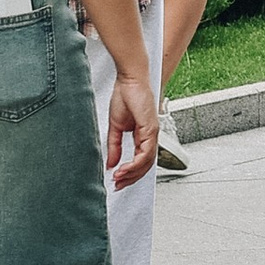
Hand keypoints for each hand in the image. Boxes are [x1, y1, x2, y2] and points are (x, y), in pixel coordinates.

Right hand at [105, 66, 159, 187]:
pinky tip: (124, 168)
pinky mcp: (151, 129)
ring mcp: (152, 133)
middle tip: (118, 185)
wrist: (129, 79)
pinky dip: (135, 163)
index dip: (130, 173)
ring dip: (132, 173)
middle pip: (145, 166)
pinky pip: (146, 152)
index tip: (117, 181)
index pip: (140, 161)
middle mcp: (150, 136)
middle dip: (131, 178)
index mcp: (143, 135)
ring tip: (119, 179)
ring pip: (147, 162)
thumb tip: (112, 163)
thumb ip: (115, 146)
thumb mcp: (115, 127)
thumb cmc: (125, 96)